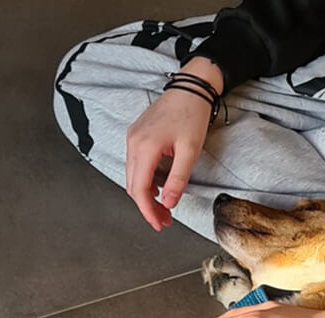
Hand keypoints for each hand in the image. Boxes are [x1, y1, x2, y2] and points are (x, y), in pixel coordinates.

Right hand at [125, 57, 222, 230]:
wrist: (191, 86)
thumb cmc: (192, 113)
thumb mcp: (190, 150)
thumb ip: (177, 179)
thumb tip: (168, 203)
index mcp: (144, 147)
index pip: (140, 190)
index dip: (148, 211)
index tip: (159, 224)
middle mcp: (133, 143)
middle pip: (133, 186)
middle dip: (147, 207)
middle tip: (165, 220)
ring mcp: (132, 138)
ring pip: (133, 177)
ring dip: (146, 195)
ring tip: (164, 207)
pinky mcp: (136, 135)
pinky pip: (136, 165)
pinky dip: (145, 180)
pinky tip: (159, 187)